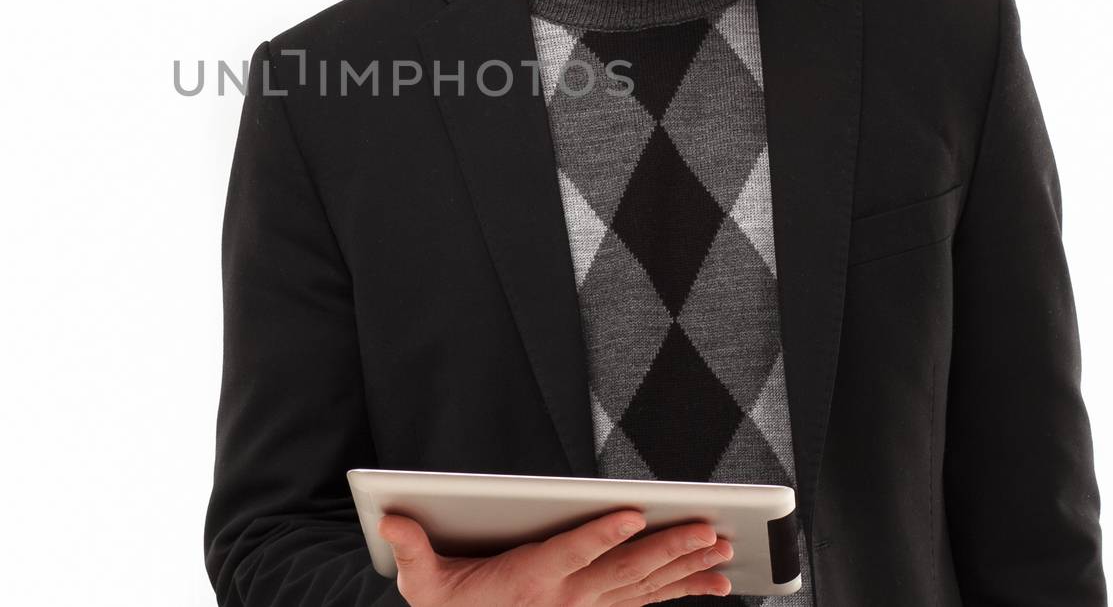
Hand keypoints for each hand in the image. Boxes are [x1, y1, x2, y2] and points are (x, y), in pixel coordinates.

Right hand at [377, 508, 733, 605]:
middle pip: (624, 571)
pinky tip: (710, 583)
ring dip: (685, 570)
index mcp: (529, 581)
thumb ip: (413, 550)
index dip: (600, 535)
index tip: (631, 515)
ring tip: (721, 552)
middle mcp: (566, 600)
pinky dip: (681, 593)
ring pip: (644, 588)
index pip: (570, 554)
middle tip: (708, 531)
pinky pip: (647, 605)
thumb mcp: (426, 586)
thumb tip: (391, 518)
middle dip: (669, 550)